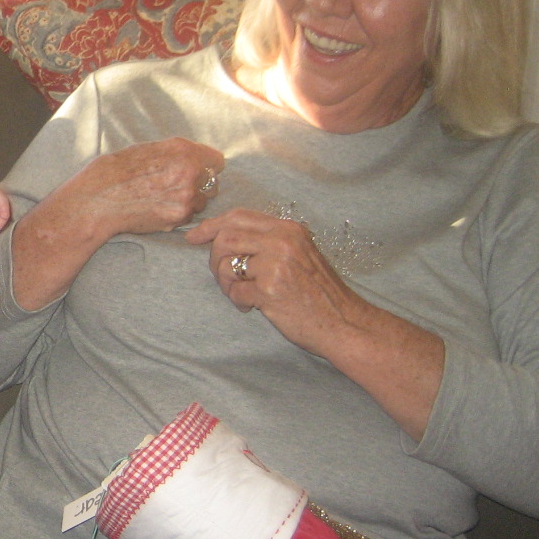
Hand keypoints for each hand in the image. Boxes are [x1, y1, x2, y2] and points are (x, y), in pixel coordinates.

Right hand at [11, 137, 223, 309]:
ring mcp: (186, 199)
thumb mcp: (146, 148)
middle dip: (199, 184)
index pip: (217, 160)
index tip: (195, 170)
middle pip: (212, 183)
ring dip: (189, 201)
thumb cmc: (115, 170)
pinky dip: (177, 214)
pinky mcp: (178, 218)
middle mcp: (190, 173)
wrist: (97, 200)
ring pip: (201, 202)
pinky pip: (187, 216)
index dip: (205, 165)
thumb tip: (195, 156)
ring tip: (161, 198)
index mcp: (184, 151)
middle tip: (174, 186)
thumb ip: (176, 152)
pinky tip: (156, 208)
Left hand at [185, 208, 358, 345]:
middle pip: (225, 238)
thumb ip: (268, 242)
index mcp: (288, 229)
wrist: (344, 322)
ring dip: (225, 282)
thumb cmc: (319, 292)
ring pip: (225, 265)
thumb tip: (223, 236)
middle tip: (223, 276)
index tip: (194, 237)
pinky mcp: (270, 290)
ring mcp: (276, 265)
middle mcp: (282, 242)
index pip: (238, 216)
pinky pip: (235, 291)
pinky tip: (253, 307)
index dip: (211, 225)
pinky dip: (238, 301)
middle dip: (214, 258)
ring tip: (242, 294)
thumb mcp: (300, 254)